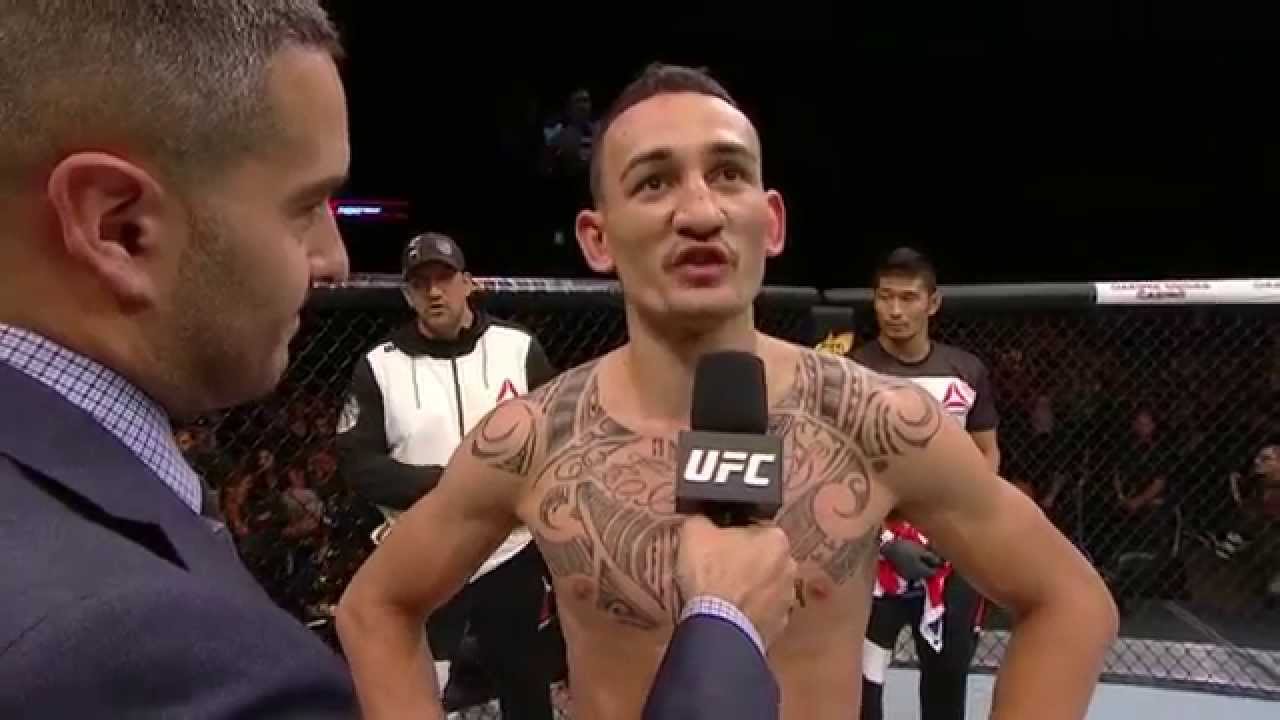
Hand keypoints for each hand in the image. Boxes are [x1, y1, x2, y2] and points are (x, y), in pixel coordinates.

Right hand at [676, 516, 797, 648]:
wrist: (716, 625)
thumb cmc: (710, 574)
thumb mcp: (694, 531)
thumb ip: (703, 519)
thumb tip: (702, 521)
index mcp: (776, 539)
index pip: (755, 528)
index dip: (733, 534)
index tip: (718, 544)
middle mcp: (789, 567)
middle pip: (763, 557)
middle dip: (745, 561)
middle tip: (719, 568)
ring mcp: (786, 599)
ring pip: (765, 586)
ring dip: (749, 587)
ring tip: (722, 594)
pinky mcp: (778, 626)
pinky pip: (762, 612)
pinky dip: (748, 611)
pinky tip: (729, 612)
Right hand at [881, 538, 942, 581]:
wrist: (889, 548)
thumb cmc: (906, 548)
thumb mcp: (921, 550)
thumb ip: (932, 558)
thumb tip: (940, 563)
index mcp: (921, 571)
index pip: (934, 572)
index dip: (937, 566)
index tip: (937, 558)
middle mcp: (916, 577)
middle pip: (927, 574)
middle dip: (930, 565)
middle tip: (930, 555)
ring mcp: (908, 576)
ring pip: (920, 573)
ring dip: (923, 566)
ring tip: (922, 556)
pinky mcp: (903, 574)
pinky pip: (913, 572)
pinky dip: (916, 567)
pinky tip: (914, 559)